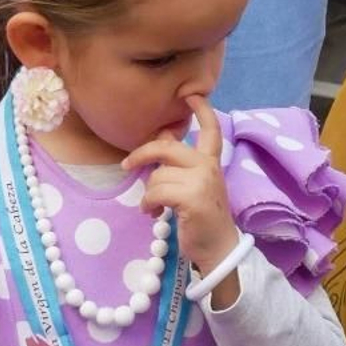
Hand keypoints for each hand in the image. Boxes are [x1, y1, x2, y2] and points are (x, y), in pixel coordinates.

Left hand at [122, 93, 237, 285]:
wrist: (218, 249)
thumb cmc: (202, 219)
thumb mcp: (196, 187)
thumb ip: (181, 166)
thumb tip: (160, 142)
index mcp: (212, 163)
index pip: (211, 130)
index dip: (202, 110)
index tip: (192, 95)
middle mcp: (209, 167)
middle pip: (168, 147)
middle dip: (142, 154)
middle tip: (127, 165)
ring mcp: (202, 181)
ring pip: (157, 175)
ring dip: (148, 193)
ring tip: (153, 208)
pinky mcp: (192, 197)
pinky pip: (156, 192)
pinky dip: (148, 204)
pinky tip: (152, 214)